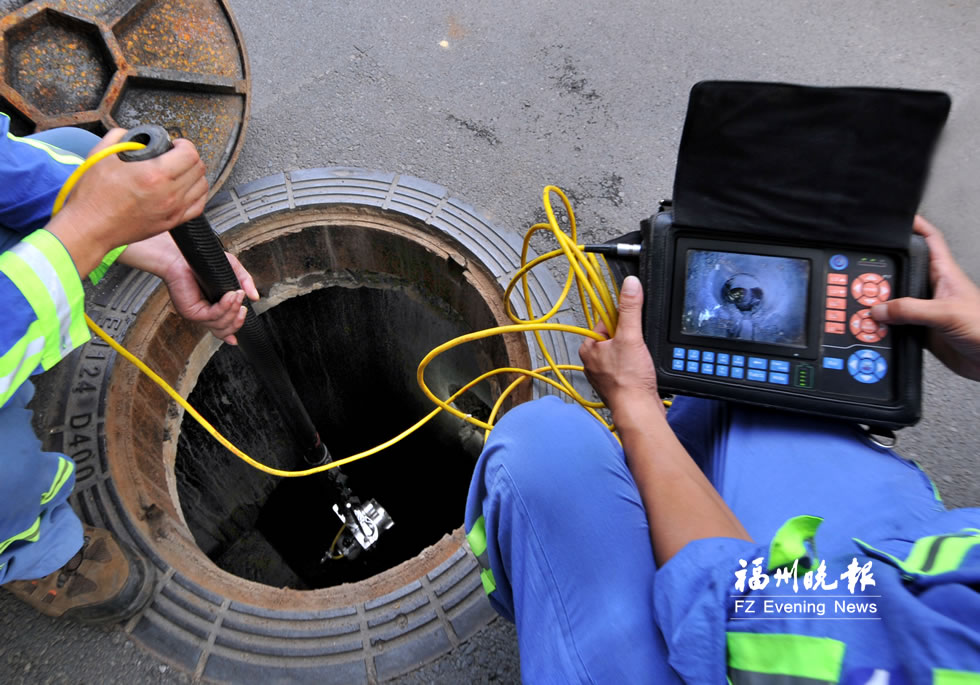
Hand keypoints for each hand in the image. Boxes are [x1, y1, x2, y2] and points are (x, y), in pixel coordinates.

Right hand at [47, 128, 207, 276]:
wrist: (90, 227)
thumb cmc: (93, 195)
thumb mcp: (101, 154)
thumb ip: (122, 136)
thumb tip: (139, 135)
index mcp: (154, 174)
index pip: (190, 154)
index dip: (184, 145)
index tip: (175, 144)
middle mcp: (169, 194)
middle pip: (198, 168)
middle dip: (189, 157)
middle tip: (175, 156)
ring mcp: (173, 210)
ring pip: (202, 186)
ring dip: (194, 175)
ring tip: (179, 172)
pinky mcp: (172, 222)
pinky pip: (198, 206)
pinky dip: (196, 194)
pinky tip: (185, 189)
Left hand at [118, 233, 258, 344]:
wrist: (184, 255)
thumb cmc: (204, 261)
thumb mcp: (232, 270)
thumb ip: (245, 282)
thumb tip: (255, 297)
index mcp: (210, 308)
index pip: (221, 329)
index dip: (231, 334)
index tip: (237, 339)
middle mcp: (202, 314)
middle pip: (224, 331)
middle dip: (238, 321)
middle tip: (243, 307)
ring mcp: (196, 314)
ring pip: (221, 325)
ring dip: (233, 311)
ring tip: (238, 295)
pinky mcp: (191, 312)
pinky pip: (213, 315)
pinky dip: (225, 307)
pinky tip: (230, 296)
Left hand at [579, 275, 660, 412]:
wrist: (639, 411)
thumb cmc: (629, 381)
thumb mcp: (631, 337)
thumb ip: (630, 309)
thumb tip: (630, 285)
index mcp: (589, 347)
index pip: (605, 321)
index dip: (623, 320)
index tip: (633, 326)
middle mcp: (593, 361)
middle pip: (616, 336)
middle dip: (631, 339)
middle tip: (637, 349)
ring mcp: (604, 374)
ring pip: (623, 352)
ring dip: (635, 353)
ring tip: (639, 362)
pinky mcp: (617, 384)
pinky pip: (627, 367)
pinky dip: (636, 367)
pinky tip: (641, 372)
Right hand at [871, 216, 979, 380]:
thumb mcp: (946, 314)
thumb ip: (910, 310)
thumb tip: (880, 309)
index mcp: (945, 274)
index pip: (929, 240)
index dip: (914, 226)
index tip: (898, 218)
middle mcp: (934, 289)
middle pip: (903, 270)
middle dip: (883, 270)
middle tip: (863, 271)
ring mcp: (926, 310)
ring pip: (896, 298)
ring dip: (880, 302)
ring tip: (862, 301)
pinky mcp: (921, 330)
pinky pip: (895, 323)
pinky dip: (883, 325)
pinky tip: (874, 326)